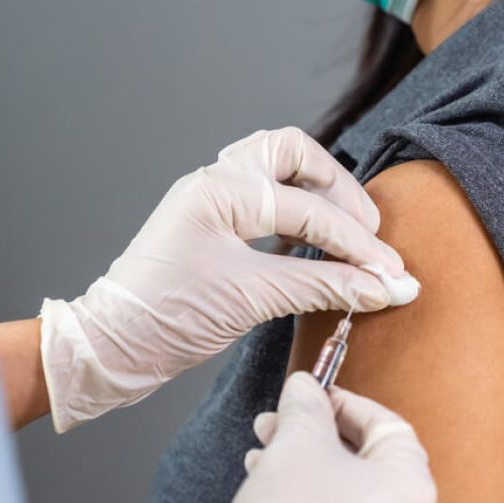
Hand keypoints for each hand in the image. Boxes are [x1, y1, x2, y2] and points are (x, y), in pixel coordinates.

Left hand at [39, 127, 419, 431]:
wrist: (112, 345)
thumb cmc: (165, 317)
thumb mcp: (252, 299)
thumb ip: (324, 287)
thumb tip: (383, 287)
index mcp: (219, 190)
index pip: (308, 209)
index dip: (357, 245)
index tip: (392, 275)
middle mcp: (214, 182)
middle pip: (294, 155)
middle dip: (338, 190)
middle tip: (368, 234)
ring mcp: (210, 200)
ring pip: (277, 169)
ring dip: (318, 195)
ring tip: (348, 235)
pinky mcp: (211, 225)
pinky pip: (264, 200)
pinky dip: (297, 216)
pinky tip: (315, 246)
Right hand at [233, 372, 435, 502]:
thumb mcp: (296, 446)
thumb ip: (305, 407)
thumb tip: (304, 386)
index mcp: (408, 483)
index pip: (386, 424)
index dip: (343, 401)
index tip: (310, 391)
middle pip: (363, 455)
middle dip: (312, 430)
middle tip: (277, 418)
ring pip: (343, 484)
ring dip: (300, 458)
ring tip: (261, 449)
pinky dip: (303, 490)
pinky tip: (266, 479)